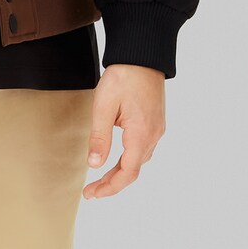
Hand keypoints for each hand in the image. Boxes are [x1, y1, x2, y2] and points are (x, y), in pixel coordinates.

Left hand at [83, 65, 165, 198]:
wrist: (143, 55)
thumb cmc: (123, 76)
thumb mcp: (104, 106)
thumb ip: (99, 137)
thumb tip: (95, 164)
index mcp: (141, 133)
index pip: (127, 173)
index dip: (109, 187)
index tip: (91, 194)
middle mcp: (153, 135)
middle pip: (133, 171)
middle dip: (112, 184)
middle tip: (90, 191)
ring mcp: (156, 130)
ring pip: (138, 161)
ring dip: (120, 173)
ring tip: (100, 179)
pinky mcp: (155, 123)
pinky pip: (142, 150)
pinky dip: (128, 161)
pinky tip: (115, 161)